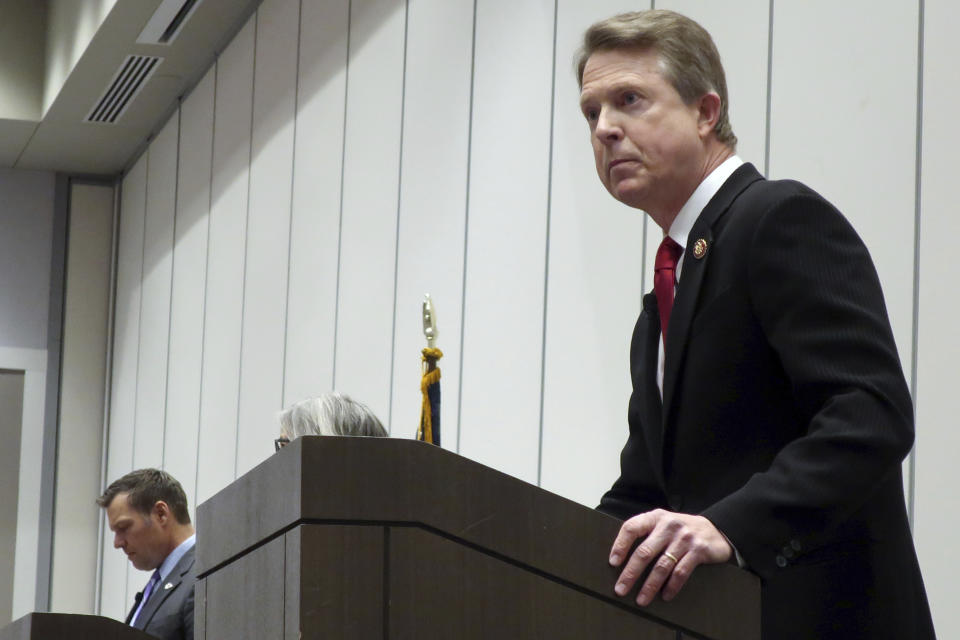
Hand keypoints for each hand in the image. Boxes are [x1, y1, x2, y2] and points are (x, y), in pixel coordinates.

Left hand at [609, 509, 731, 605]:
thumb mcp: (663, 524)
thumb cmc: (681, 531)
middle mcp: (668, 525)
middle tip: (621, 589)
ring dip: (650, 586)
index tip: (613, 563)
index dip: (620, 545)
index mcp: (655, 517)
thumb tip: (621, 559)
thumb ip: (647, 535)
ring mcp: (684, 537)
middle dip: (630, 573)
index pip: (631, 528)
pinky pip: (681, 572)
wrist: (716, 530)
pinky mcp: (698, 550)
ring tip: (641, 599)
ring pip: (662, 566)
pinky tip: (665, 596)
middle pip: (644, 552)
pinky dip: (672, 586)